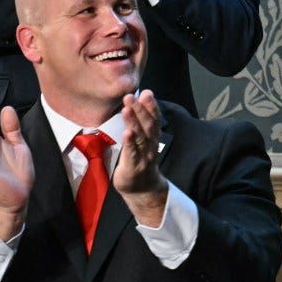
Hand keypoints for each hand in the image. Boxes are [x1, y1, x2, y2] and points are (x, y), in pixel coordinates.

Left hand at [113, 90, 167, 226]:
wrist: (142, 189)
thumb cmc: (139, 161)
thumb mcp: (142, 142)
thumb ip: (141, 126)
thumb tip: (136, 105)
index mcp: (153, 138)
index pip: (154, 119)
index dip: (151, 106)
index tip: (146, 92)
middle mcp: (151, 145)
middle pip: (148, 125)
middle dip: (141, 109)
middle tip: (132, 96)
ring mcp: (144, 156)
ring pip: (140, 137)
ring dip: (134, 122)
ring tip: (127, 108)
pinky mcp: (134, 166)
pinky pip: (133, 153)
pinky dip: (131, 142)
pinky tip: (127, 133)